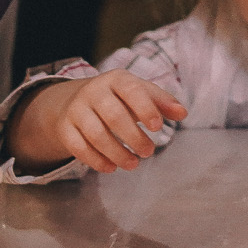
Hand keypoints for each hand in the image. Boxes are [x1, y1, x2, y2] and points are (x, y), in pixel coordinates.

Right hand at [13, 71, 186, 171]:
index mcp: (117, 79)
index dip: (145, 108)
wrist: (76, 100)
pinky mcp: (65, 127)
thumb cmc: (118, 98)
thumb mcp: (139, 93)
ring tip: (133, 164)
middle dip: (133, 137)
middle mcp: (94, 91)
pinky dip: (95, 160)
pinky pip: (78, 146)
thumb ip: (161, 102)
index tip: (157, 127)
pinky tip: (111, 167)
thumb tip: (183, 113)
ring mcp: (77, 109)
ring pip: (96, 134)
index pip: (132, 90)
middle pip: (113, 116)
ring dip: (116, 153)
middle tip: (148, 152)